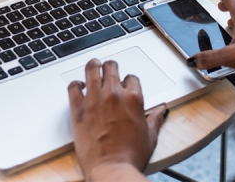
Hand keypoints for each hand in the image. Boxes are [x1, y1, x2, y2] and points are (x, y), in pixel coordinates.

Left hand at [68, 59, 166, 180]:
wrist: (111, 169)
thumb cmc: (130, 155)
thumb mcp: (150, 135)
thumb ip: (155, 119)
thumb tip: (161, 110)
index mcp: (134, 98)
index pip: (131, 78)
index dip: (128, 82)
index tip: (125, 86)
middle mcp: (114, 94)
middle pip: (111, 67)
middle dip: (111, 67)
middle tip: (108, 69)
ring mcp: (95, 99)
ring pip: (92, 69)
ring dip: (93, 66)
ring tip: (93, 65)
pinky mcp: (78, 109)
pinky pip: (73, 87)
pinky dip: (75, 84)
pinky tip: (78, 86)